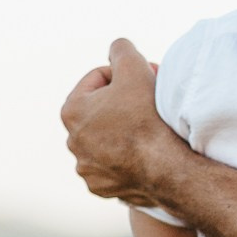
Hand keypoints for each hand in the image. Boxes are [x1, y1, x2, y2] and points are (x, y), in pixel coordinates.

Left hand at [61, 38, 175, 204]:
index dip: (125, 76)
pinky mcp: (101, 188)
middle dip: (123, 104)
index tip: (144, 81)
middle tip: (149, 102)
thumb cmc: (147, 117)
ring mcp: (86, 168)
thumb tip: (116, 48)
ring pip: (106, 140)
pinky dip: (125, 159)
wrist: (165, 169)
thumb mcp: (134, 67)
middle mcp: (72, 142)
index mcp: (71, 111)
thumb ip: (120, 48)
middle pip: (102, 111)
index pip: (99, 79)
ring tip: (147, 129)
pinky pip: (113, 166)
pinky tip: (144, 155)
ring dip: (123, 131)